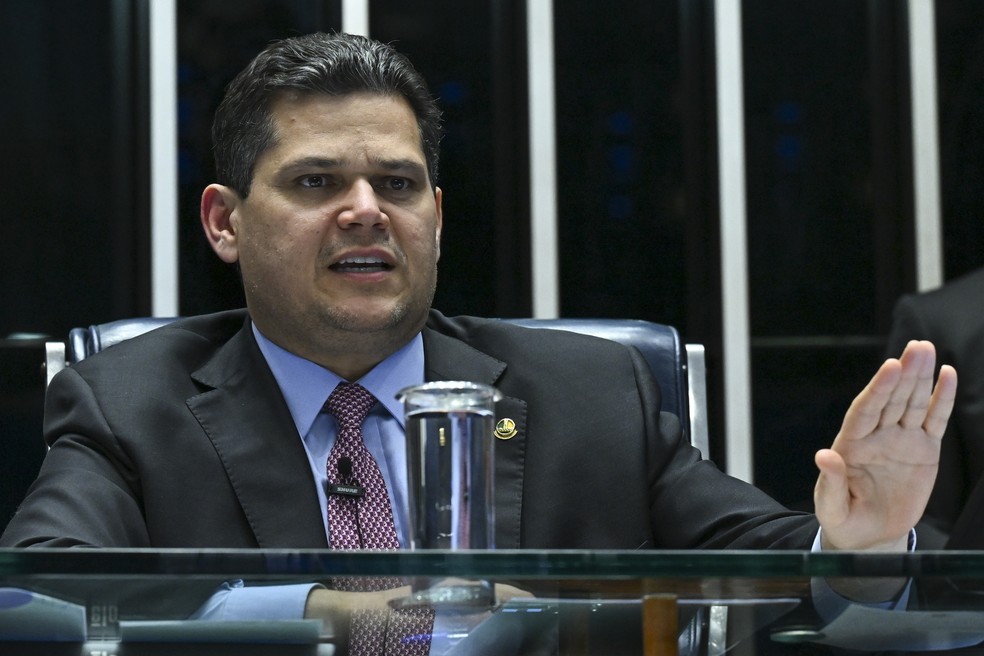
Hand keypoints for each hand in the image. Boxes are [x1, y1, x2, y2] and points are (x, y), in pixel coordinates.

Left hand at [814, 340, 956, 550]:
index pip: (865, 410)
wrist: (869, 536)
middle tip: (917, 347)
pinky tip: (948, 375)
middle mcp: (876, 436)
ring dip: (921, 377)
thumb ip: (831, 482)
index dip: (878, 388)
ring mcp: (901, 440)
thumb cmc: (844, 518)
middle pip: (891, 399)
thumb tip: (824, 456)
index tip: (890, 366)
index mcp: (851, 444)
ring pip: (913, 403)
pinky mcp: (924, 450)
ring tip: (927, 351)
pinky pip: (935, 421)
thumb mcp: (831, 506)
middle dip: (904, 373)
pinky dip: (942, 399)